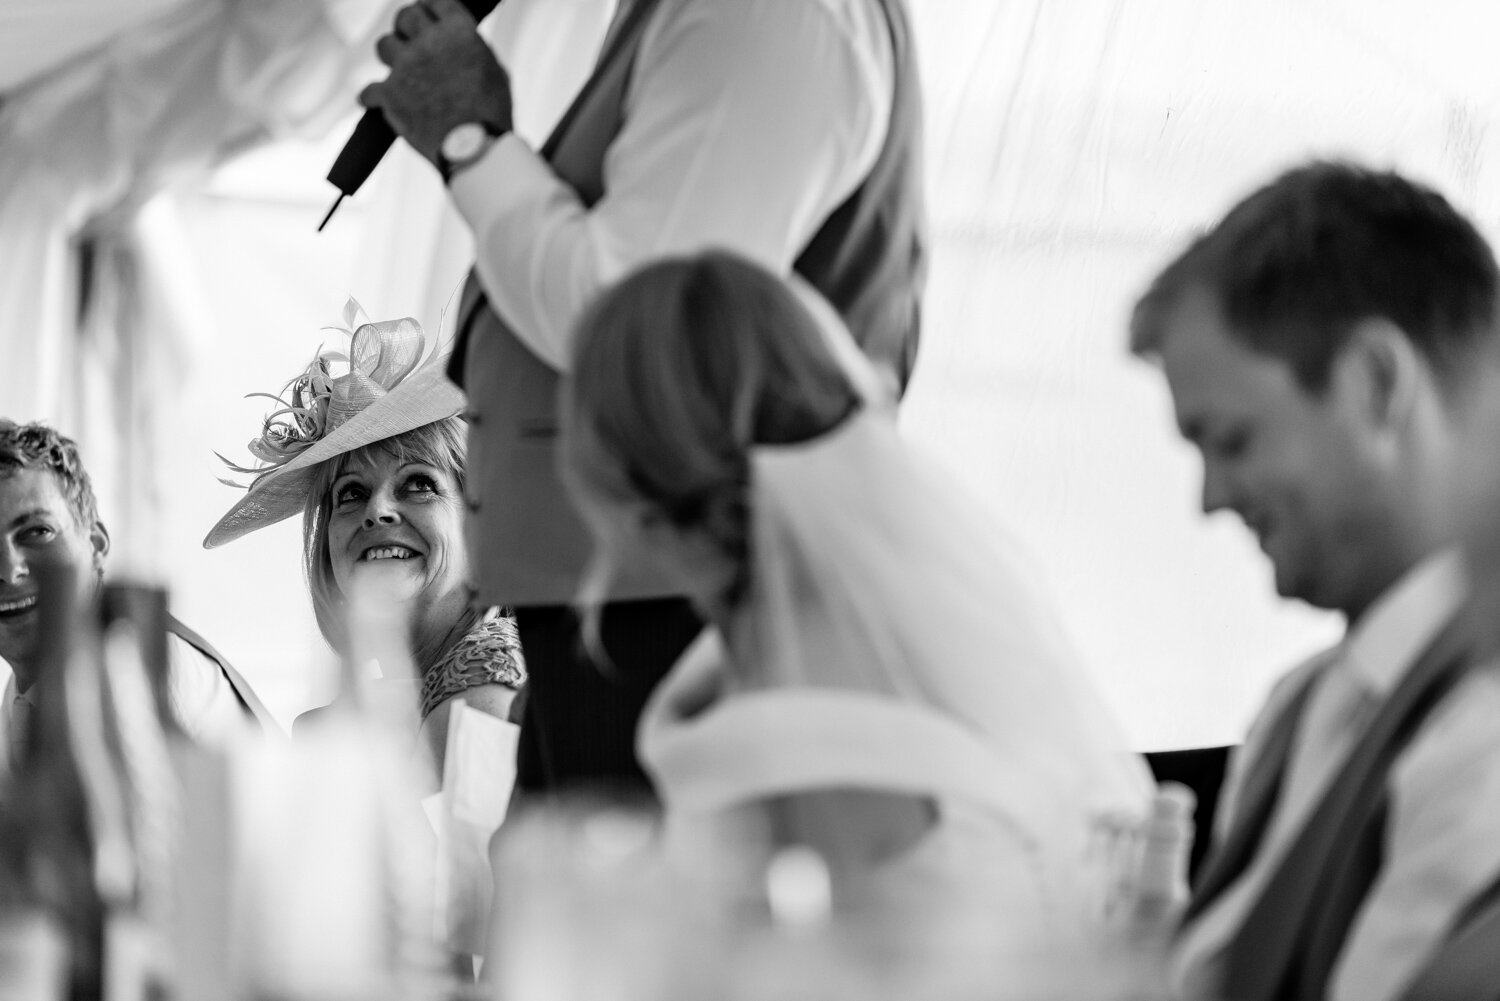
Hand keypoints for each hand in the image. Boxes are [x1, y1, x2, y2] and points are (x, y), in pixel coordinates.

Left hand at [359, 0, 513, 168]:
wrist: (473, 148)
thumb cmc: (491, 114)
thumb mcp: (496, 73)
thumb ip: (474, 53)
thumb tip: (464, 51)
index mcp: (458, 31)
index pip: (437, 2)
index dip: (432, 8)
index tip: (429, 15)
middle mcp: (428, 41)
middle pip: (405, 17)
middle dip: (407, 26)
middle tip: (409, 37)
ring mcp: (405, 66)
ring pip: (384, 46)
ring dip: (392, 56)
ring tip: (399, 69)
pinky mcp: (389, 94)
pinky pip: (369, 90)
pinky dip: (372, 97)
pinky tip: (374, 100)